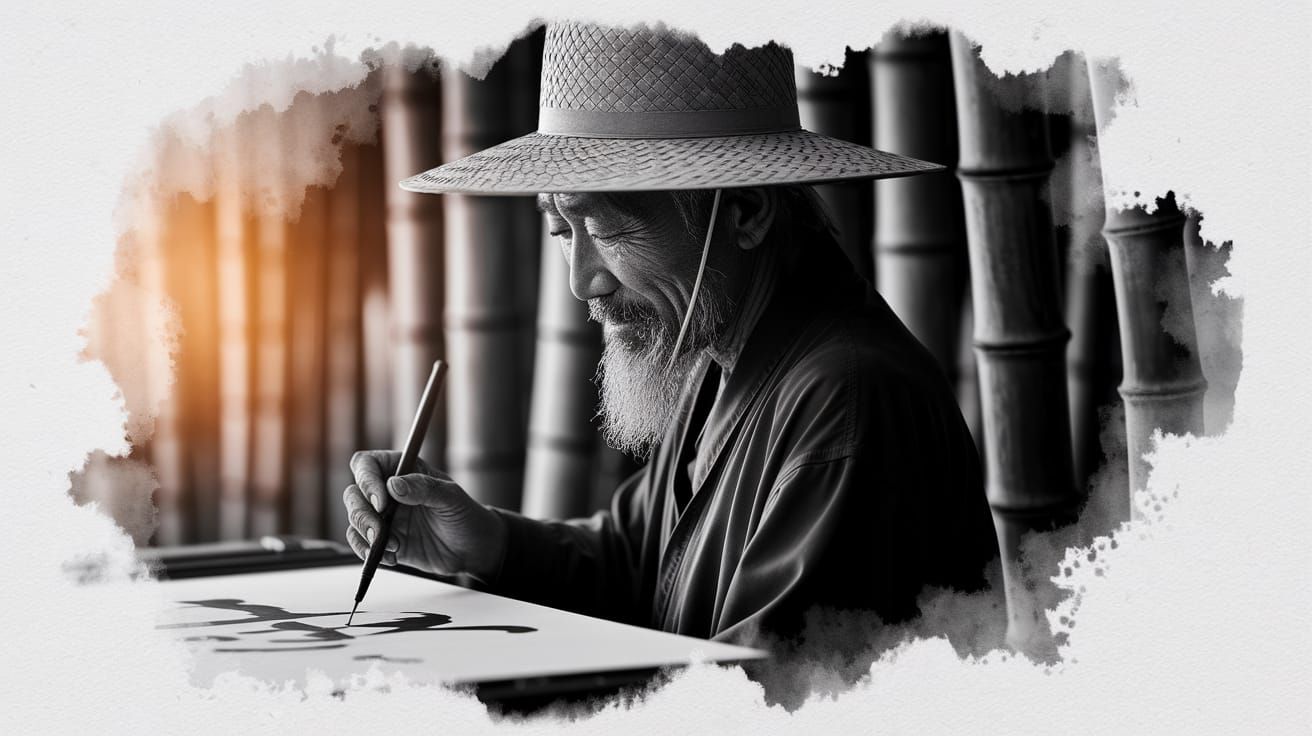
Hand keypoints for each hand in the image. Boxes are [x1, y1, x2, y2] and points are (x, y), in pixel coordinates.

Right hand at [341, 450, 507, 581]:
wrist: (472, 550)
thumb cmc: (465, 516)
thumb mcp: (452, 498)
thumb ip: (425, 488)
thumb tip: (393, 485)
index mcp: (403, 471)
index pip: (367, 464)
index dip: (366, 480)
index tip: (382, 502)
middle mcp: (388, 492)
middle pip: (354, 494)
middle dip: (362, 514)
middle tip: (380, 532)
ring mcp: (384, 517)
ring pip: (354, 519)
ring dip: (365, 535)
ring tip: (392, 547)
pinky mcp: (384, 541)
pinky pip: (360, 543)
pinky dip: (367, 552)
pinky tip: (392, 557)